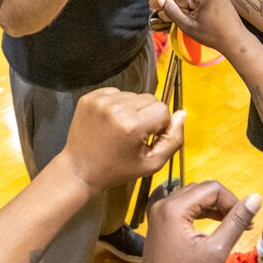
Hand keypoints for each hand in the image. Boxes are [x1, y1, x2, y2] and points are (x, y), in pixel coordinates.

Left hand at [54, 88, 183, 191]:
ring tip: (121, 129)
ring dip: (132, 109)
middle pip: (149, 98)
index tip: (148, 139)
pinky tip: (110, 122)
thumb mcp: (152, 164)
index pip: (163, 109)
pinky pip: (116, 93)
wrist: (80, 170)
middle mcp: (116, 108)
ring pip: (133, 95)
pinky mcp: (89, 98)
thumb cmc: (118, 170)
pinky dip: (117, 105)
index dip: (160, 125)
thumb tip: (182, 113)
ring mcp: (100, 101)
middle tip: (134, 134)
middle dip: (148, 115)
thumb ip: (173, 140)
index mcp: (132, 125)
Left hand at [141, 181, 260, 262]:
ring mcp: (158, 212)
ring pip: (192, 197)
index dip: (232, 200)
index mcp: (175, 208)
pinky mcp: (158, 221)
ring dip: (212, 206)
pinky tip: (214, 223)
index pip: (212, 189)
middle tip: (240, 221)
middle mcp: (163, 204)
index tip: (245, 219)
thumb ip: (236, 222)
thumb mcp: (217, 250)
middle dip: (223, 202)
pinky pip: (182, 206)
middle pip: (200, 190)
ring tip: (230, 223)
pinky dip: (199, 211)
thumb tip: (255, 198)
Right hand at [150, 0, 252, 56]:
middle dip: (188, 7)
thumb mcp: (188, 26)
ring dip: (194, 5)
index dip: (183, 12)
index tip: (196, 21)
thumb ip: (172, 11)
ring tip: (206, 17)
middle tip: (201, 20)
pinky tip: (210, 12)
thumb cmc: (211, 35)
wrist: (234, 38)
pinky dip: (201, 2)